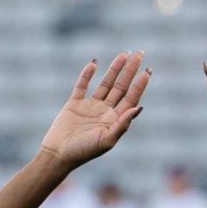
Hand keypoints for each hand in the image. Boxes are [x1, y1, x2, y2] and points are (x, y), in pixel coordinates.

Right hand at [41, 52, 149, 168]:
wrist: (58, 154)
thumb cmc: (83, 152)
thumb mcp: (106, 140)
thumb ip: (122, 124)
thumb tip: (139, 107)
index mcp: (114, 121)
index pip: (130, 99)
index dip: (139, 85)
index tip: (148, 71)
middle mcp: (105, 112)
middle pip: (121, 88)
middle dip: (130, 71)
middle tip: (140, 53)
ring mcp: (90, 107)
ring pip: (106, 83)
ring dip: (114, 69)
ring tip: (124, 53)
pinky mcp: (74, 103)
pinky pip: (82, 85)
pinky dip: (87, 74)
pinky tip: (94, 62)